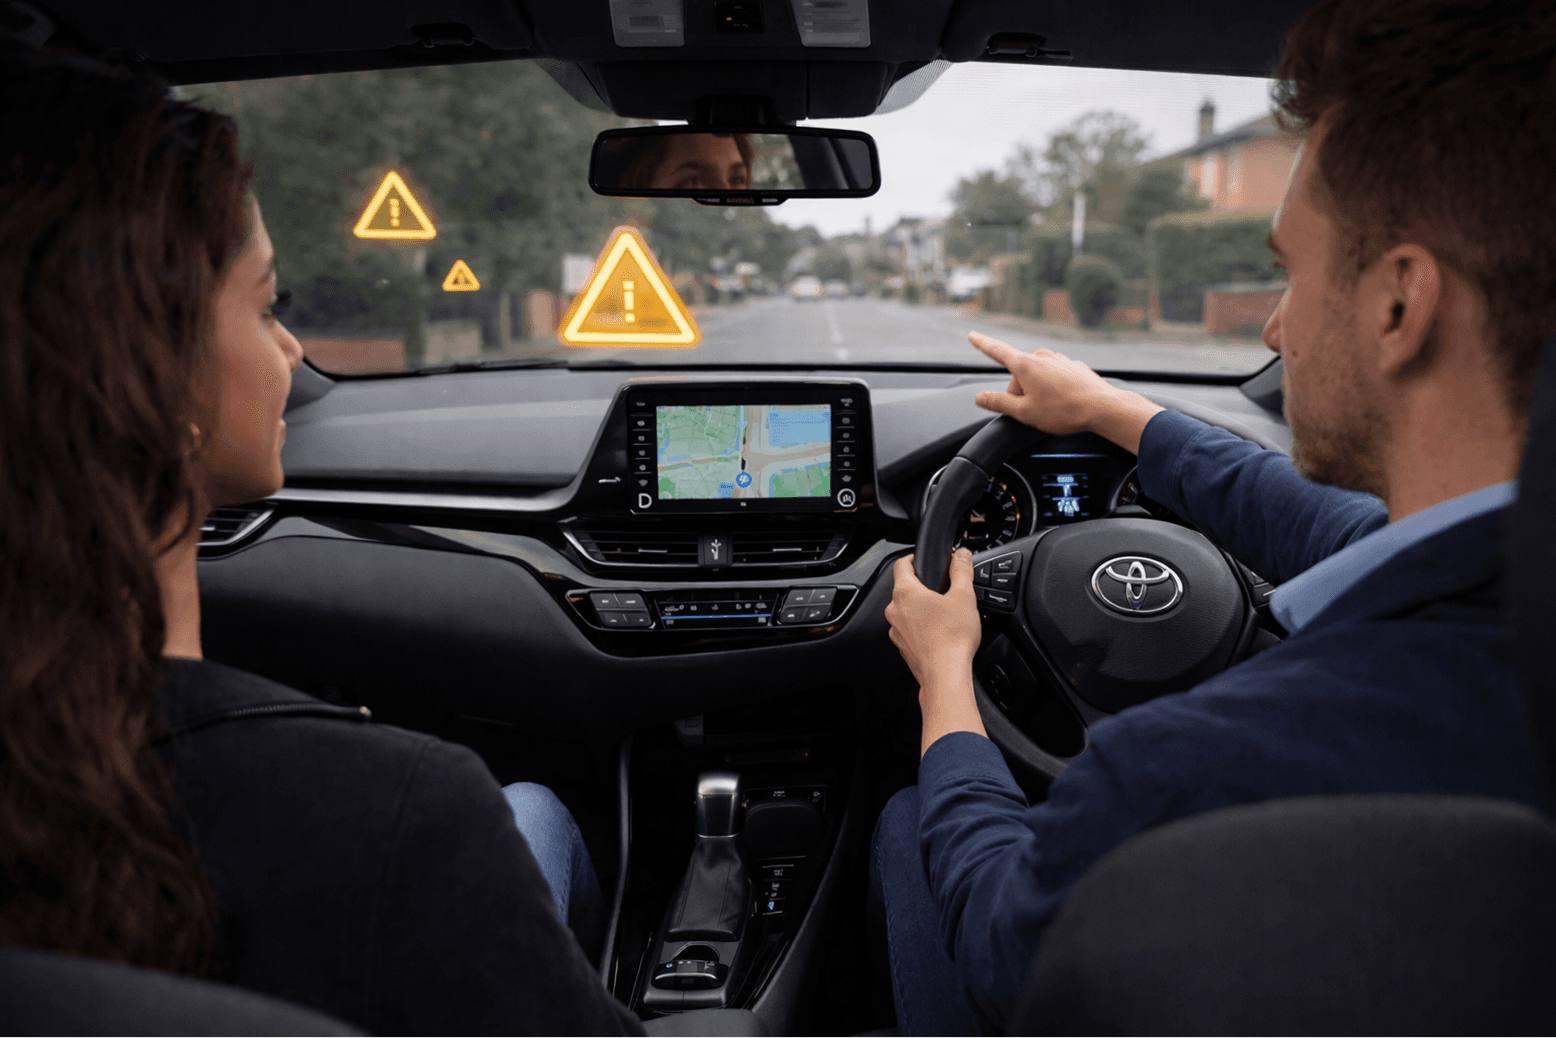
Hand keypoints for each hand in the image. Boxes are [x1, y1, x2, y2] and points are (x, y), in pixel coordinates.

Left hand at [886, 550, 986, 755]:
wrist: (945, 675)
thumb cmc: (952, 638)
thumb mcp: (964, 596)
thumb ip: (961, 570)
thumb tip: (961, 554)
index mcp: (905, 593)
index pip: (901, 565)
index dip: (912, 558)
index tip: (919, 558)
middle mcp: (895, 611)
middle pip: (904, 589)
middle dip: (922, 587)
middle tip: (942, 590)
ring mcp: (896, 631)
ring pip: (906, 612)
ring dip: (921, 609)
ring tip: (944, 614)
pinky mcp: (903, 648)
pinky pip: (909, 631)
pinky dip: (921, 628)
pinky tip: (939, 633)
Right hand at [967, 330, 1162, 453]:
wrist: (1102, 408)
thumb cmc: (1064, 411)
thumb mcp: (1024, 413)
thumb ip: (998, 403)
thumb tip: (980, 398)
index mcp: (1025, 365)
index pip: (997, 352)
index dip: (982, 344)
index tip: (972, 334)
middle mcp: (1042, 357)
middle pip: (1019, 374)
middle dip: (1020, 392)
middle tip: (1032, 412)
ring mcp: (1059, 359)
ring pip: (1037, 376)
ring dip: (1037, 391)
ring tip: (1051, 409)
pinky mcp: (1073, 366)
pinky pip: (1055, 377)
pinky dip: (1054, 389)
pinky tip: (1064, 403)